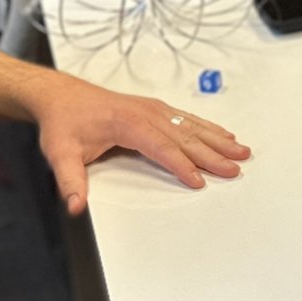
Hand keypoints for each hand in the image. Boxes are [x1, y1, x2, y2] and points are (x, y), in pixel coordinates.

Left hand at [28, 72, 249, 213]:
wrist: (60, 96)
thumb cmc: (64, 122)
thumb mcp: (60, 152)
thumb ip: (70, 180)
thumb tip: (76, 204)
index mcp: (127, 123)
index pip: (161, 147)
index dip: (181, 165)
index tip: (198, 181)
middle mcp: (146, 113)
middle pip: (185, 136)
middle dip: (212, 154)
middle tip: (235, 168)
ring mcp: (153, 109)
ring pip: (192, 126)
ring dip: (218, 139)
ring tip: (241, 150)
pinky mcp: (155, 109)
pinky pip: (187, 118)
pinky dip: (208, 127)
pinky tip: (223, 134)